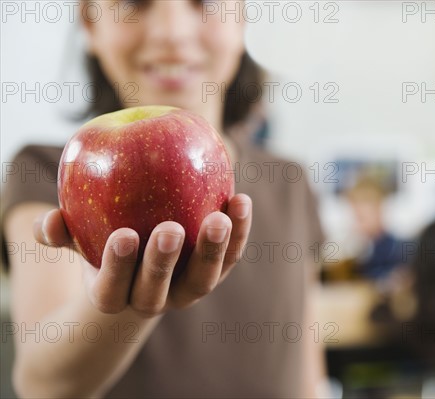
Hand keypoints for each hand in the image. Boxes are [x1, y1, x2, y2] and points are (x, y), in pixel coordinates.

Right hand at [33, 194, 251, 317]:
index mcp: (114, 295)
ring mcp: (187, 290)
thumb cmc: (101, 244)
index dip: (118, 266)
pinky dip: (238, 233)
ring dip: (213, 250)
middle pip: (159, 289)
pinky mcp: (214, 273)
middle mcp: (153, 298)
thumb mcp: (77, 239)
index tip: (123, 235)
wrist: (141, 264)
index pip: (112, 288)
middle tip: (171, 228)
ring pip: (203, 280)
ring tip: (220, 217)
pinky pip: (229, 257)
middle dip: (164, 261)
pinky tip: (240, 201)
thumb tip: (46, 222)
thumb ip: (60, 233)